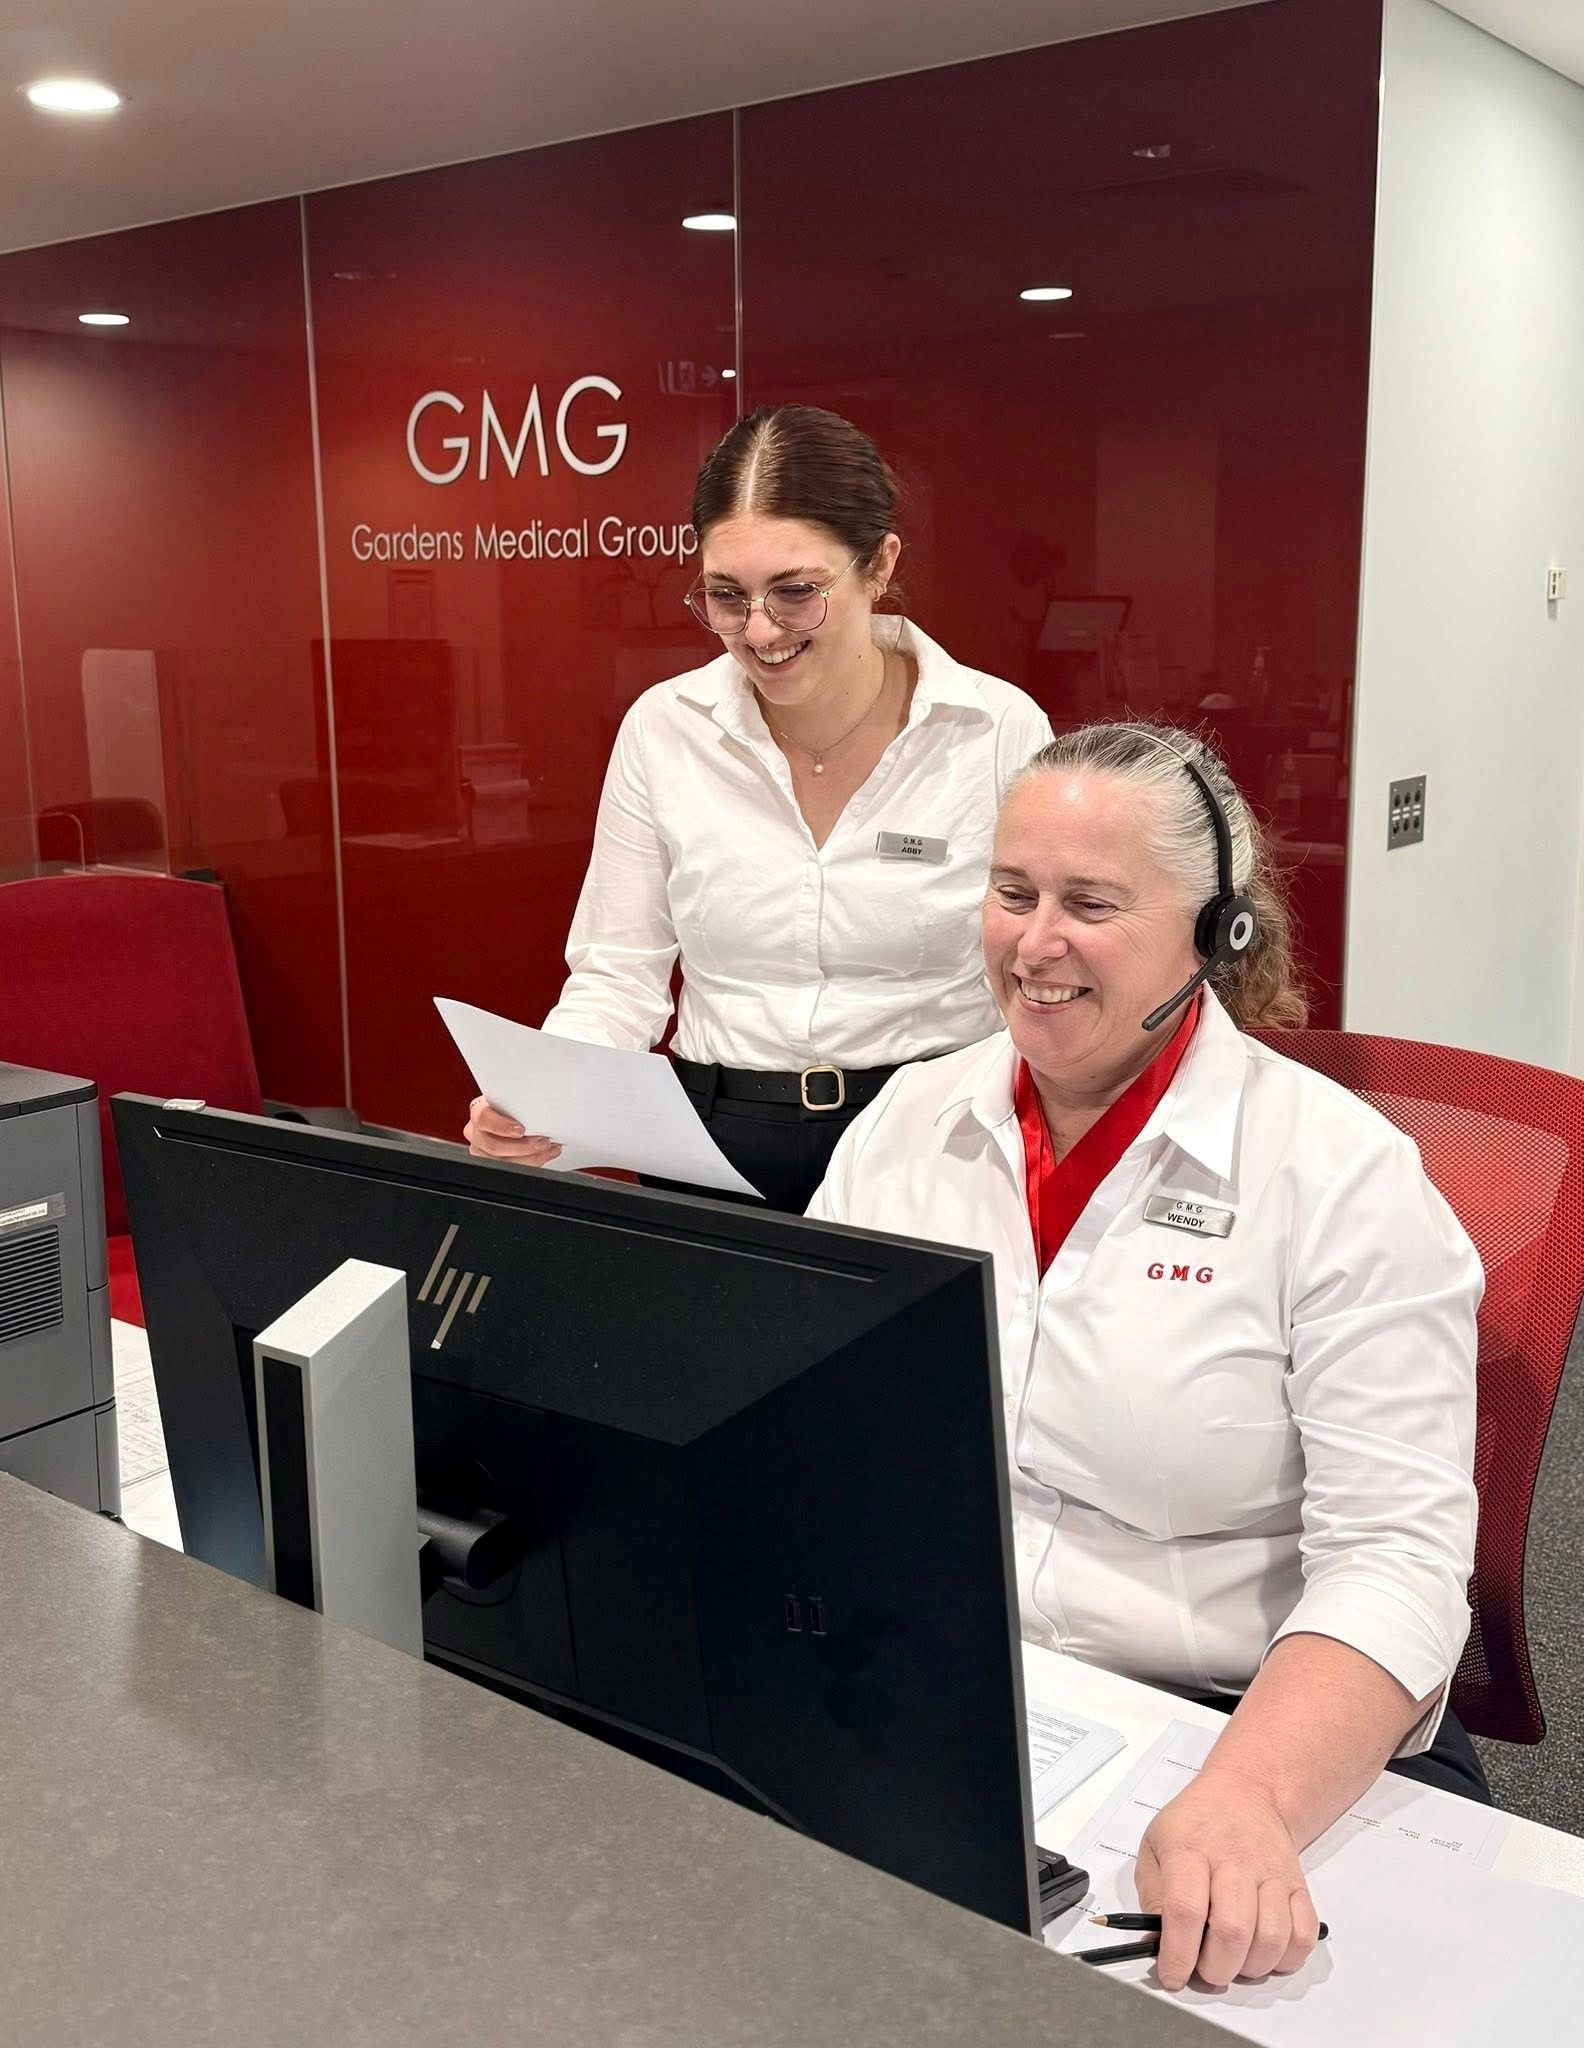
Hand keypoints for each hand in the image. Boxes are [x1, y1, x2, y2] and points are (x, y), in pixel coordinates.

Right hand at [463, 1096, 561, 1166]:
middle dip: (523, 1147)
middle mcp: (476, 1132)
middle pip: (494, 1146)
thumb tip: (539, 1110)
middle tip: (543, 1142)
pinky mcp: (492, 1163)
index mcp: (479, 1111)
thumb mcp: (513, 1100)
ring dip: (531, 1158)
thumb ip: (519, 1105)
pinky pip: (510, 1168)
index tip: (521, 1130)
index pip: (484, 1119)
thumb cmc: (513, 1105)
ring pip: (503, 1162)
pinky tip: (543, 1155)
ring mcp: (481, 1150)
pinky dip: (531, 1163)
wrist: (510, 1115)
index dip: (502, 1126)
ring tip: (548, 1150)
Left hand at [1135, 1767, 1320, 1990]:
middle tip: (1204, 1968)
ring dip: (1250, 1967)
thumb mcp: (1155, 1847)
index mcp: (1190, 1849)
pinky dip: (1286, 1958)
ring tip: (1233, 1960)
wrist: (1245, 1794)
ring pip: (1271, 1938)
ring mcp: (1271, 1874)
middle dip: (1216, 1968)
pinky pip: (1303, 1935)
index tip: (1173, 1976)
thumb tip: (1155, 1944)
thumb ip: (1151, 1897)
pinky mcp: (1298, 1886)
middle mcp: (1234, 1861)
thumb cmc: (1194, 1825)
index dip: (1178, 1953)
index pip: (1185, 1908)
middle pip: (1232, 1930)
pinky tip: (1264, 1951)